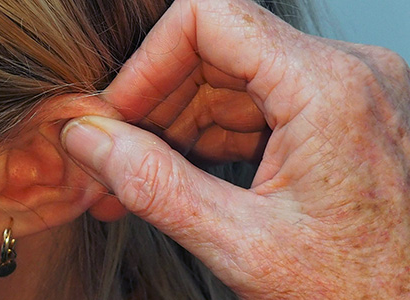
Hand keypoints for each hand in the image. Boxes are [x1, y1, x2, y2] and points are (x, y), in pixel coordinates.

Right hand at [61, 0, 409, 297]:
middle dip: (156, 103)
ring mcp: (349, 92)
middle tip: (115, 160)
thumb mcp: (243, 246)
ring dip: (177, 124)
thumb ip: (155, 186)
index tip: (116, 116)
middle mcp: (348, 73)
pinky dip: (213, 136)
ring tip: (139, 181)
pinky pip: (259, 103)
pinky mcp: (343, 116)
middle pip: (217, 47)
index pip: (208, 16)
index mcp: (329, 89)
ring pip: (233, 75)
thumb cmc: (359, 292)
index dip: (147, 63)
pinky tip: (183, 179)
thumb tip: (89, 139)